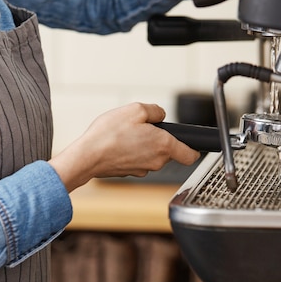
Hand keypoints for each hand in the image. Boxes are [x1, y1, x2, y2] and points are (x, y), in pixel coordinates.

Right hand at [49, 103, 199, 191]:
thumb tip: (160, 115)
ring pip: (151, 155)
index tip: (191, 143)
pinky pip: (137, 159)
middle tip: (142, 127)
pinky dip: (131, 152)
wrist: (87, 156)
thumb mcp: (135, 109)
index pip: (190, 155)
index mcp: (163, 145)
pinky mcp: (129, 172)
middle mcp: (156, 161)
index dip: (193, 148)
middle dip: (159, 138)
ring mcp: (142, 169)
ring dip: (144, 144)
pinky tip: (118, 143)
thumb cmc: (109, 134)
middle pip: (168, 150)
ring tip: (126, 134)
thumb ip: (155, 110)